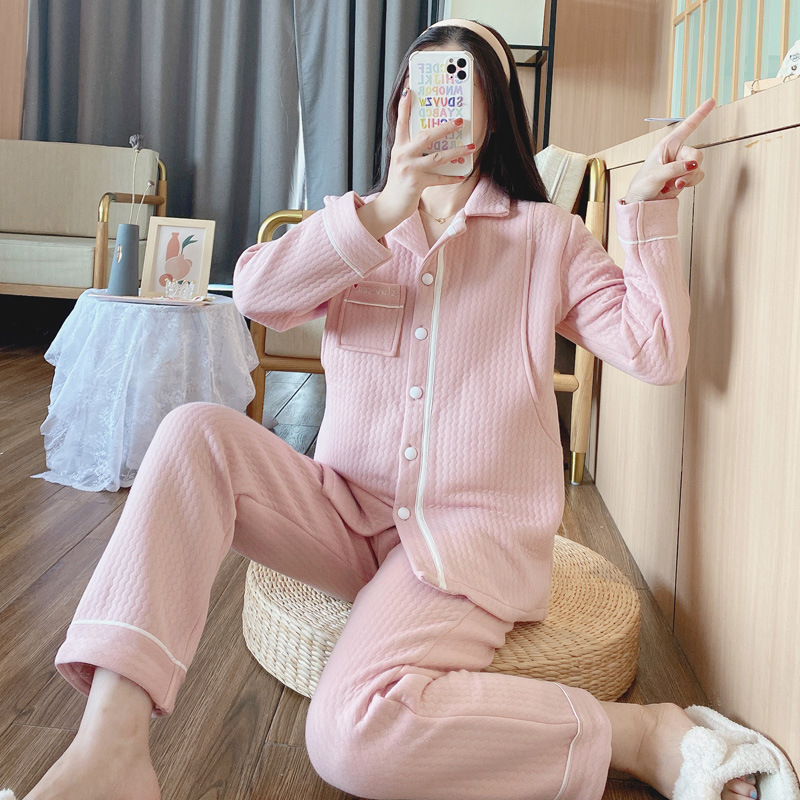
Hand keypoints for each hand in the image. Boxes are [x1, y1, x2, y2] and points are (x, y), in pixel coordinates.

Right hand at [374, 86, 474, 224]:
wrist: (390, 206)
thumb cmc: (399, 183)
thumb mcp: (402, 162)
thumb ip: (412, 149)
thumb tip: (431, 138)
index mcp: (399, 147)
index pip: (401, 122)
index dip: (405, 106)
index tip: (410, 89)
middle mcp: (403, 155)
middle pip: (426, 136)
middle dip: (445, 127)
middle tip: (460, 120)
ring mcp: (410, 169)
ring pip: (437, 157)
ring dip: (456, 152)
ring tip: (471, 147)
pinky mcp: (416, 183)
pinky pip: (438, 179)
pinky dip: (451, 178)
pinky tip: (462, 175)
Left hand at [623, 97, 714, 202]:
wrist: (642, 203)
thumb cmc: (642, 186)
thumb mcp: (655, 175)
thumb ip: (674, 168)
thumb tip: (692, 164)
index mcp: (666, 146)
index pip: (686, 127)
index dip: (699, 114)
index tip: (711, 101)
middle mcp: (675, 154)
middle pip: (696, 153)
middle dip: (691, 167)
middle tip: (678, 179)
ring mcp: (681, 165)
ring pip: (698, 166)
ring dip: (688, 178)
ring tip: (673, 185)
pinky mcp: (684, 176)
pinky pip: (697, 176)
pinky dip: (689, 183)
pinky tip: (675, 187)